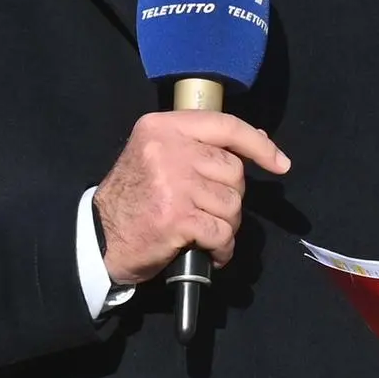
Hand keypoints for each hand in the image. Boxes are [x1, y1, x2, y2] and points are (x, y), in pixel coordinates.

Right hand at [94, 110, 292, 286]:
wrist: (98, 238)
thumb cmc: (134, 198)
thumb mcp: (158, 156)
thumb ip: (201, 146)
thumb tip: (257, 139)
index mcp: (164, 127)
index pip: (226, 125)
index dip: (260, 144)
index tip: (280, 163)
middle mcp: (169, 149)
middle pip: (234, 171)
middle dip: (229, 198)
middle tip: (207, 212)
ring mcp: (174, 183)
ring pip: (232, 205)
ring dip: (225, 226)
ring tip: (203, 232)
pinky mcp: (177, 218)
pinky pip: (222, 233)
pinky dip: (221, 248)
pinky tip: (207, 252)